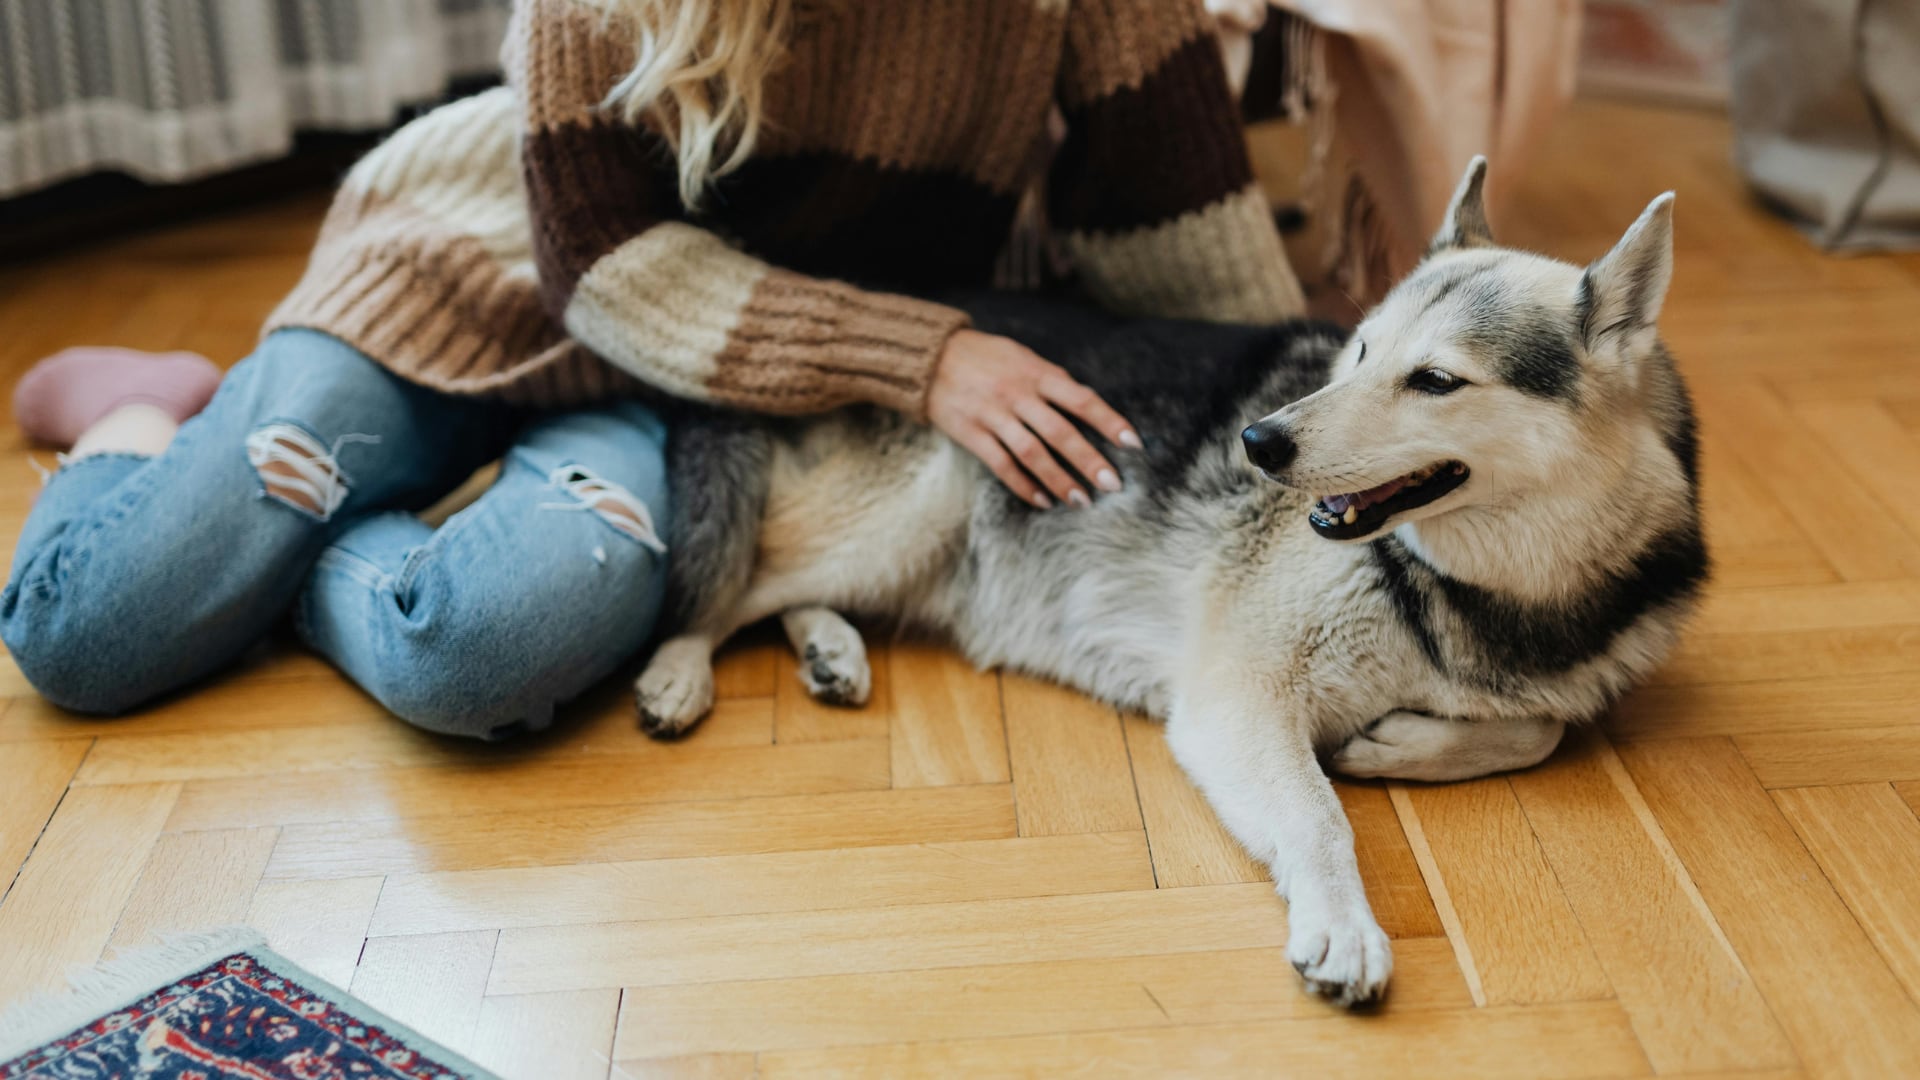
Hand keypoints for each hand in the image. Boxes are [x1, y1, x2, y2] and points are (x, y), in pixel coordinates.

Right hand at [926, 329, 1141, 508]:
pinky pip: (1002, 465)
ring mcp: (993, 415)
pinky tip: (1043, 500)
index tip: (1133, 444)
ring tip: (1082, 501)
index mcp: (1036, 373)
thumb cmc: (985, 356)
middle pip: (1060, 432)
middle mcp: (1017, 394)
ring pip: (1032, 454)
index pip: (1081, 399)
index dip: (1109, 421)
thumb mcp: (1022, 356)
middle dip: (1089, 461)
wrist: (930, 357)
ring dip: (1059, 480)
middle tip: (1113, 485)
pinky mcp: (971, 434)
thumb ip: (1052, 380)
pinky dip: (1024, 485)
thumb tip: (1087, 405)